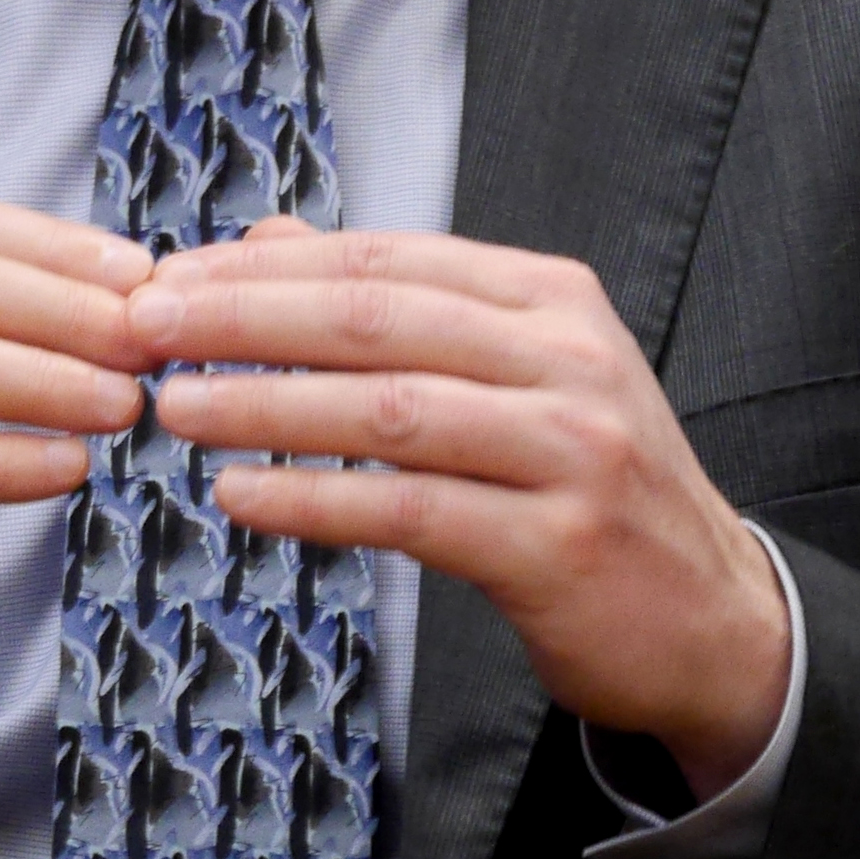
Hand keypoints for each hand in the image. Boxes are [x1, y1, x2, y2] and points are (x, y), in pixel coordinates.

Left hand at [134, 218, 789, 801]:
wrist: (715, 620)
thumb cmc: (588, 490)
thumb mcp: (511, 374)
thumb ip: (397, 307)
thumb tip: (268, 238)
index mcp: (550, 300)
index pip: (385, 260)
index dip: (266, 267)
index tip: (167, 279)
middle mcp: (566, 361)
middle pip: (376, 319)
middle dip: (244, 318)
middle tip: (144, 328)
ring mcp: (570, 451)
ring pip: (388, 410)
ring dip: (265, 406)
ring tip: (173, 408)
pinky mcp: (557, 546)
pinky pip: (409, 511)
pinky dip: (314, 500)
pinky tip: (240, 498)